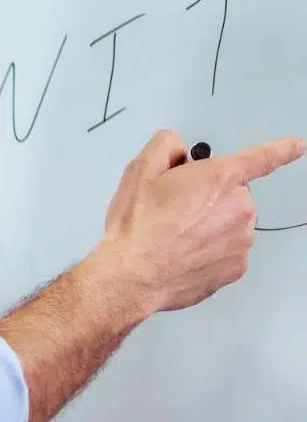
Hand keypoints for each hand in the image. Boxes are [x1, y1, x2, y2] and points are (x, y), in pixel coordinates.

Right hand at [94, 128, 303, 313]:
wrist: (131, 275)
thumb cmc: (136, 227)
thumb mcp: (139, 171)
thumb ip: (165, 146)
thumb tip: (177, 150)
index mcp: (219, 177)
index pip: (261, 157)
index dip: (281, 149)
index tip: (296, 146)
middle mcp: (239, 207)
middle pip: (233, 195)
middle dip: (210, 199)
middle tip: (175, 212)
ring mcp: (241, 240)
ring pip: (231, 225)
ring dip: (210, 228)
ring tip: (175, 238)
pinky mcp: (236, 267)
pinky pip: (228, 253)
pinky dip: (209, 253)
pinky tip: (182, 255)